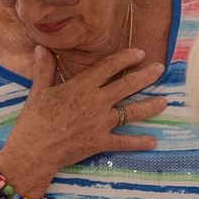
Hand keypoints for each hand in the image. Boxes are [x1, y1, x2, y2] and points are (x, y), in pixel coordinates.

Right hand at [0, 44, 162, 194]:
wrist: (33, 151)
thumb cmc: (34, 120)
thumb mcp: (38, 91)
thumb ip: (44, 69)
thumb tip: (41, 47)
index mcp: (82, 86)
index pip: (109, 67)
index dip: (126, 58)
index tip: (140, 53)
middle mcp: (96, 102)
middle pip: (127, 85)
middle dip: (146, 76)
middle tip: (160, 69)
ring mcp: (100, 123)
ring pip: (131, 112)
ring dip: (150, 106)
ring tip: (164, 101)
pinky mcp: (100, 143)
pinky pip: (124, 142)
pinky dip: (139, 142)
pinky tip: (153, 141)